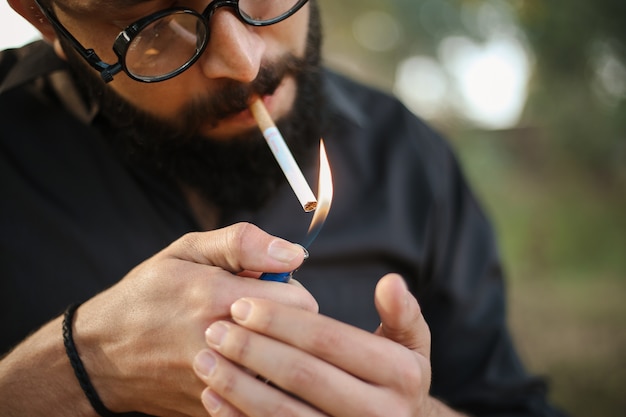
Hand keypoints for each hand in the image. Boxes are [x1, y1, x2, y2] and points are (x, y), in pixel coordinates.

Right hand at [74, 223, 316, 415]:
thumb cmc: (147, 295)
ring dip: (273, 351)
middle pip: (297, 339)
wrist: (101, 357)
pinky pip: (260, 395)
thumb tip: (293, 253)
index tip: (269, 288)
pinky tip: (233, 363)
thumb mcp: (186, 251)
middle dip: (286, 321)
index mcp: (217, 300)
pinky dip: (256, 378)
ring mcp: (218, 384)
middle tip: (255, 312)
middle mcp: (222, 346)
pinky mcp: (214, 410)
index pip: (300, 302)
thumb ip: (243, 244)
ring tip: (242, 336)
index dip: (290, 290)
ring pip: (282, 370)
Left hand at [193, 274, 459, 416]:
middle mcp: (380, 413)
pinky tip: (214, 396)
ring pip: (283, 412)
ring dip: (238, 386)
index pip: (329, 340)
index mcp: (401, 374)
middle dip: (253, 350)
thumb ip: (400, 312)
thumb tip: (391, 282)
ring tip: (206, 359)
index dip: (282, 321)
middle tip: (215, 330)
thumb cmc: (393, 375)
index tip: (243, 305)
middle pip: (303, 376)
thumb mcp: (409, 342)